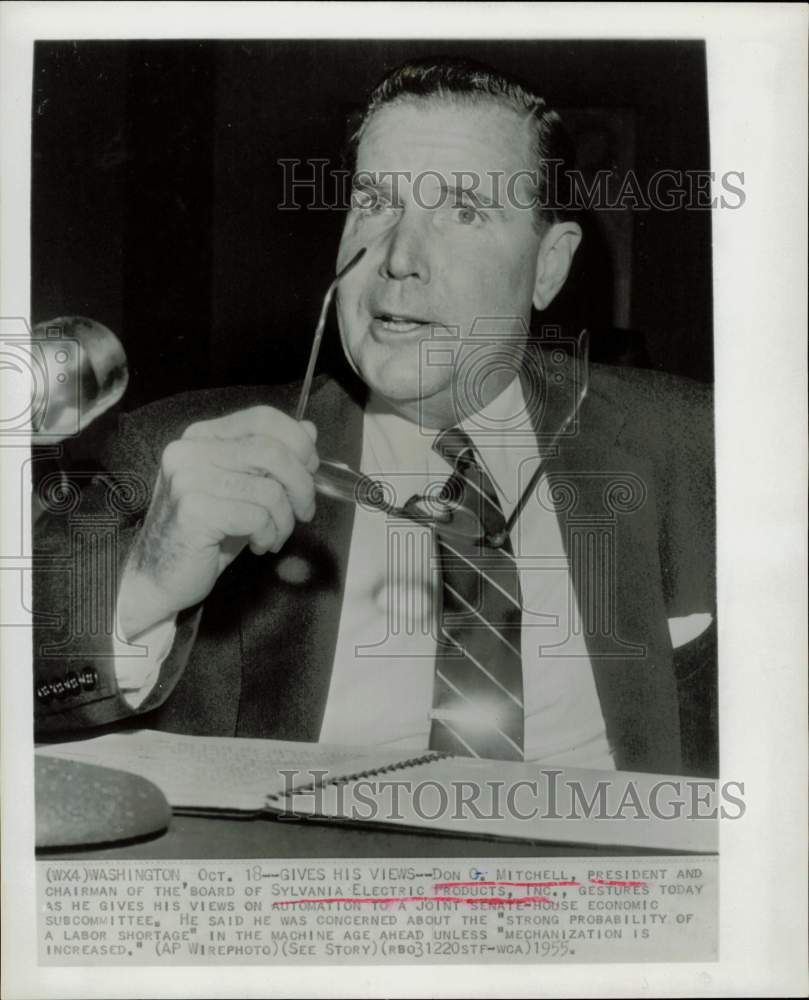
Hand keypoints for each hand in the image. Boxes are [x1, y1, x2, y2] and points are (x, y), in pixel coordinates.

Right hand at [117, 406, 317, 638]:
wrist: (160, 576)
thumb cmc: (207, 533)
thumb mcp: (245, 490)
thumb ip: (272, 459)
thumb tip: (309, 430)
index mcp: (202, 437)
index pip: (262, 418)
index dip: (298, 441)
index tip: (311, 469)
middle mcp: (191, 450)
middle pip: (272, 451)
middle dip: (302, 485)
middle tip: (304, 512)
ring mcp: (188, 479)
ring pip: (270, 489)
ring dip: (285, 520)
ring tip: (275, 536)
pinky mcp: (193, 510)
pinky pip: (257, 516)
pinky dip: (269, 534)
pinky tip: (258, 545)